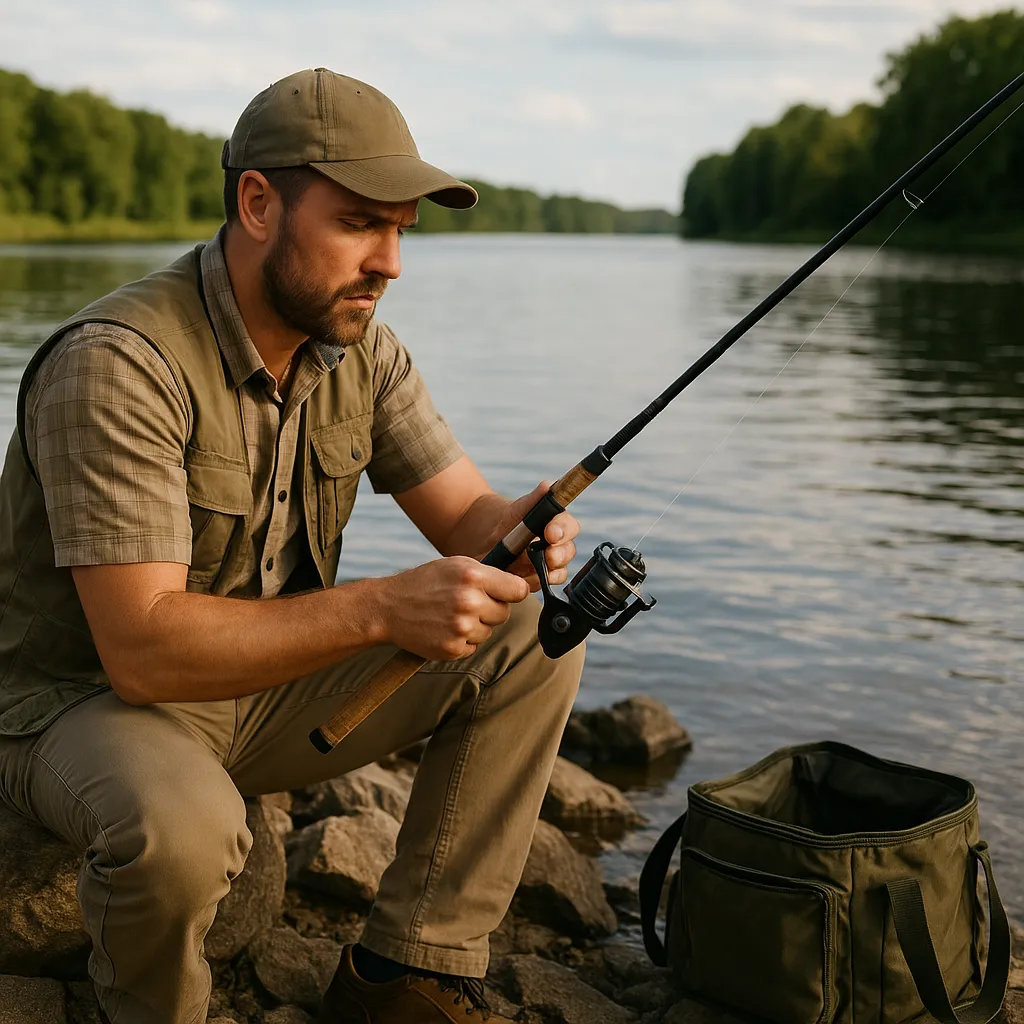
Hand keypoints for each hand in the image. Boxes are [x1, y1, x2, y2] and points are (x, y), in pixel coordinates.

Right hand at [380, 556, 529, 660]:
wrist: (389, 607)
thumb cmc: (425, 583)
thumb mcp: (455, 565)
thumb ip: (487, 574)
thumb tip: (519, 586)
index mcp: (472, 576)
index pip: (518, 590)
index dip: (512, 592)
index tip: (507, 593)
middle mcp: (469, 601)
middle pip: (504, 613)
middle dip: (491, 609)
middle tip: (467, 603)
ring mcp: (461, 628)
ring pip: (488, 632)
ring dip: (475, 626)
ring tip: (450, 615)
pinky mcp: (452, 649)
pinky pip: (473, 648)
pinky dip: (462, 641)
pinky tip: (444, 629)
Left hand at [504, 481, 579, 591]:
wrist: (489, 536)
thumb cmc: (511, 518)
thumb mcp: (522, 506)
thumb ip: (537, 496)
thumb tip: (549, 485)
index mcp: (558, 524)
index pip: (570, 527)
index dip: (563, 531)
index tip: (551, 533)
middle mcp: (558, 546)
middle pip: (568, 553)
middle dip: (559, 555)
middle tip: (548, 556)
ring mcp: (549, 565)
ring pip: (558, 573)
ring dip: (549, 572)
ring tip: (536, 568)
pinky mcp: (537, 580)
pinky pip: (540, 585)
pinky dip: (532, 582)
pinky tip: (521, 577)